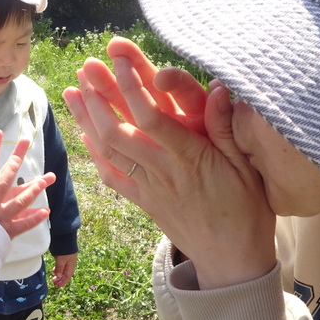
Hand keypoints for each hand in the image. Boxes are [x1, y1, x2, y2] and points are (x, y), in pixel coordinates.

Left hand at [51, 253, 77, 287]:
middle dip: (60, 280)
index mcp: (71, 266)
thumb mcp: (61, 260)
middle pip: (65, 274)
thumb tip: (58, 276)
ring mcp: (66, 261)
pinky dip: (57, 270)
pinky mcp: (63, 258)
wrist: (66, 239)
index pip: (67, 276)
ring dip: (58, 275)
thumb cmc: (64, 250)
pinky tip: (54, 271)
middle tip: (54, 283)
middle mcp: (69, 264)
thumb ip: (60, 268)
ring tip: (53, 279)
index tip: (58, 286)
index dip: (63, 282)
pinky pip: (61, 267)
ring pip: (63, 271)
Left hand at [63, 43, 276, 288]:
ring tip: (72, 92)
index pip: (151, 116)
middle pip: (119, 130)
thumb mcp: (247, 167)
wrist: (232, 262)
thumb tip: (220, 88)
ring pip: (108, 151)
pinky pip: (112, 176)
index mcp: (190, 158)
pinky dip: (94, 154)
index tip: (120, 58)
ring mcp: (149, 188)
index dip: (130, 85)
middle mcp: (163, 171)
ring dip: (87, 120)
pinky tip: (84, 134)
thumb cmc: (248, 210)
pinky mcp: (143, 202)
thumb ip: (227, 128)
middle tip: (86, 67)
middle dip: (98, 96)